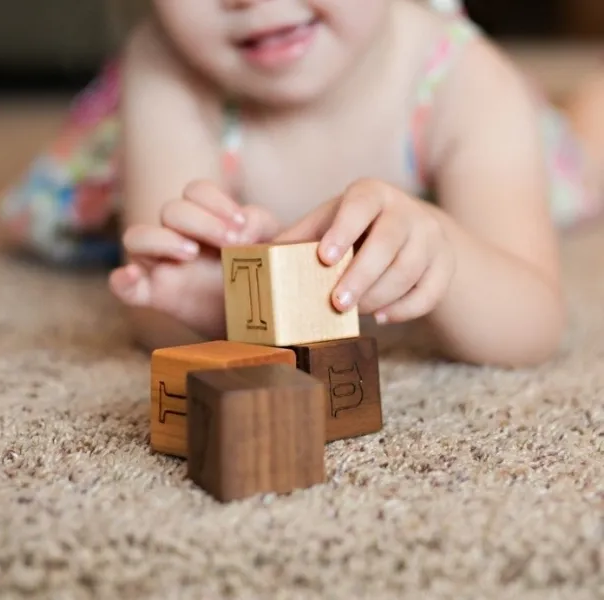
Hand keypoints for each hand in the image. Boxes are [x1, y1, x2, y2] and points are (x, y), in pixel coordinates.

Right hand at [109, 180, 281, 337]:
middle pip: (170, 209)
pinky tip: (132, 277)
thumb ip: (266, 226)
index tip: (243, 226)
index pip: (196, 191)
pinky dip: (122, 280)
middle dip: (201, 221)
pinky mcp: (157, 295)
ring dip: (161, 239)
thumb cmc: (268, 274)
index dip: (216, 201)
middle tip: (231, 243)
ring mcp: (163, 265)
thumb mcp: (275, 245)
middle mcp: (179, 236)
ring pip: (136, 236)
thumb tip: (244, 228)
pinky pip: (124, 286)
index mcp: (206, 218)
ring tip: (191, 254)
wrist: (264, 319)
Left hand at [276, 179, 455, 323]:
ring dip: (380, 295)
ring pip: (410, 269)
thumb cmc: (352, 229)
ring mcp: (430, 237)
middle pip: (389, 242)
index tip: (324, 257)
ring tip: (356, 312)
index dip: (343, 229)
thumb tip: (249, 255)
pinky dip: (406, 309)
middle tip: (337, 303)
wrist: (410, 231)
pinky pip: (431, 292)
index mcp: (371, 195)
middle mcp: (406, 211)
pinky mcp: (446, 265)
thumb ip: (294, 238)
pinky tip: (383, 317)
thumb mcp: (324, 224)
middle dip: (361, 275)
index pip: (360, 205)